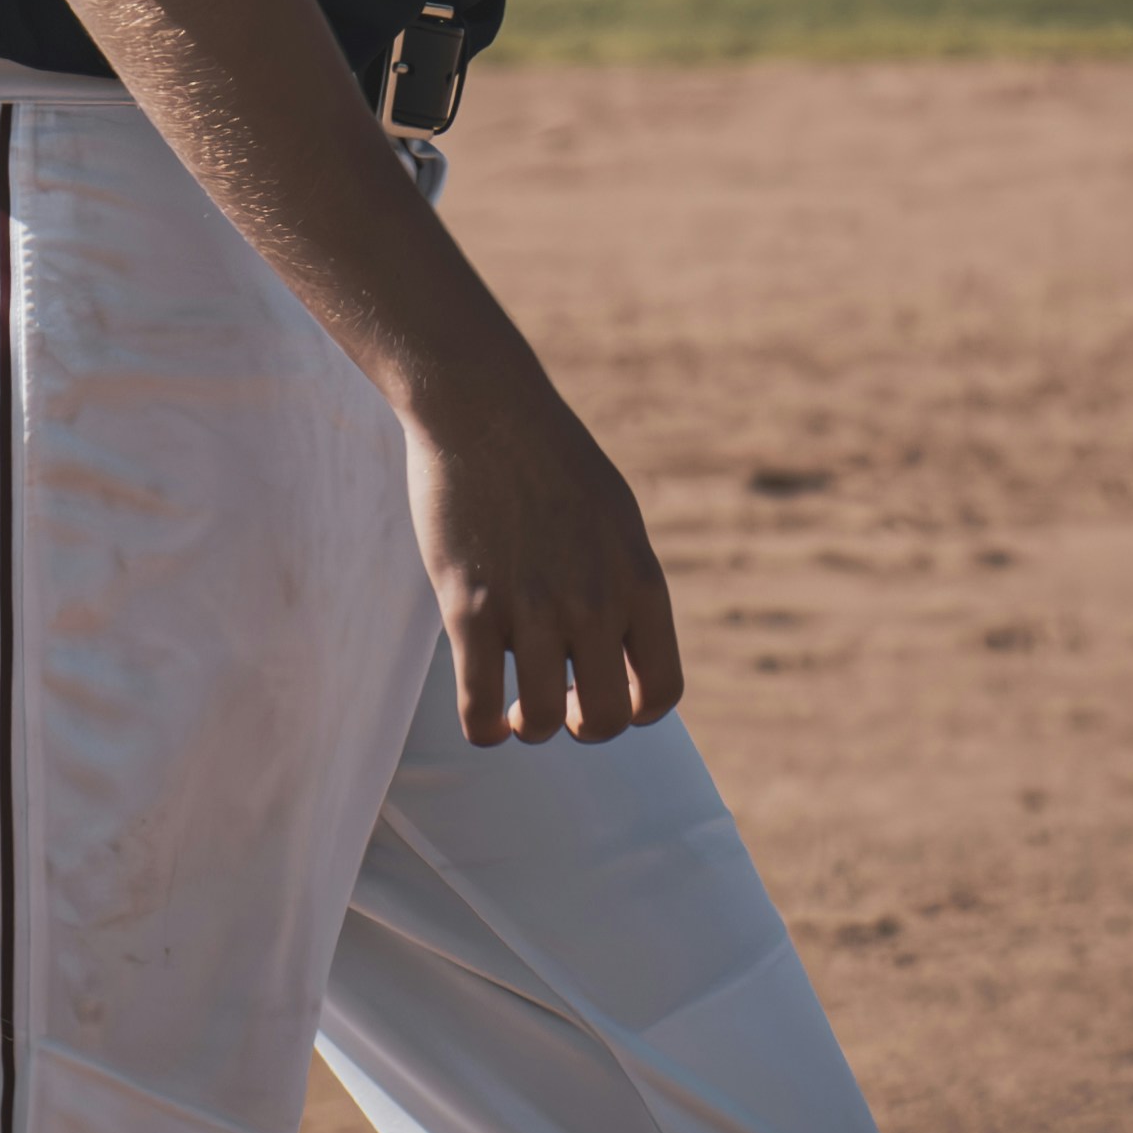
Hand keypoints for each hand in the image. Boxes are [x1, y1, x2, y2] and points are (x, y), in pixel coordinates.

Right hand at [404, 339, 683, 746]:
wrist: (484, 406)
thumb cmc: (549, 458)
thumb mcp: (616, 517)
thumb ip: (626, 582)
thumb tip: (626, 646)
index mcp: (639, 579)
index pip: (662, 691)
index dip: (635, 711)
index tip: (602, 691)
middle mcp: (594, 601)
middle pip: (605, 719)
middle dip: (582, 726)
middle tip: (560, 704)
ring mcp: (532, 606)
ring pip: (540, 721)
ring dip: (529, 725)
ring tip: (516, 706)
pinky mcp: (470, 605)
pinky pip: (479, 706)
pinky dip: (483, 727)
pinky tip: (483, 712)